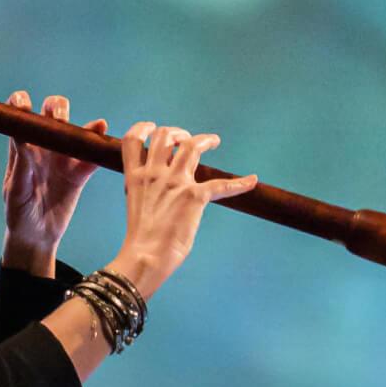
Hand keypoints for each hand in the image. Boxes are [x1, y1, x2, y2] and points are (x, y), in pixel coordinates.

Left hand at [0, 90, 100, 275]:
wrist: (35, 236)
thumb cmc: (18, 211)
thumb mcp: (15, 189)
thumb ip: (20, 165)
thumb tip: (23, 138)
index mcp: (22, 147)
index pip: (19, 115)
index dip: (21, 103)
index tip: (24, 105)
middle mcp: (43, 146)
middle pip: (52, 113)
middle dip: (57, 108)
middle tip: (60, 120)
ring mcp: (62, 158)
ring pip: (75, 131)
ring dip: (83, 124)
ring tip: (92, 126)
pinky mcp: (78, 174)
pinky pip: (90, 157)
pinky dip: (97, 145)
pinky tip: (102, 135)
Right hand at [111, 123, 255, 297]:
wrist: (144, 257)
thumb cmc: (140, 240)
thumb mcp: (135, 206)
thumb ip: (145, 191)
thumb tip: (157, 191)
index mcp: (136, 178)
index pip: (133, 140)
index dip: (143, 129)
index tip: (152, 129)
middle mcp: (154, 175)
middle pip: (165, 136)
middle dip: (177, 133)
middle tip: (185, 141)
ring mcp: (175, 183)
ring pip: (191, 145)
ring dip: (204, 140)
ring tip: (213, 141)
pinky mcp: (195, 197)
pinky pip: (223, 185)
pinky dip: (239, 184)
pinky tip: (252, 181)